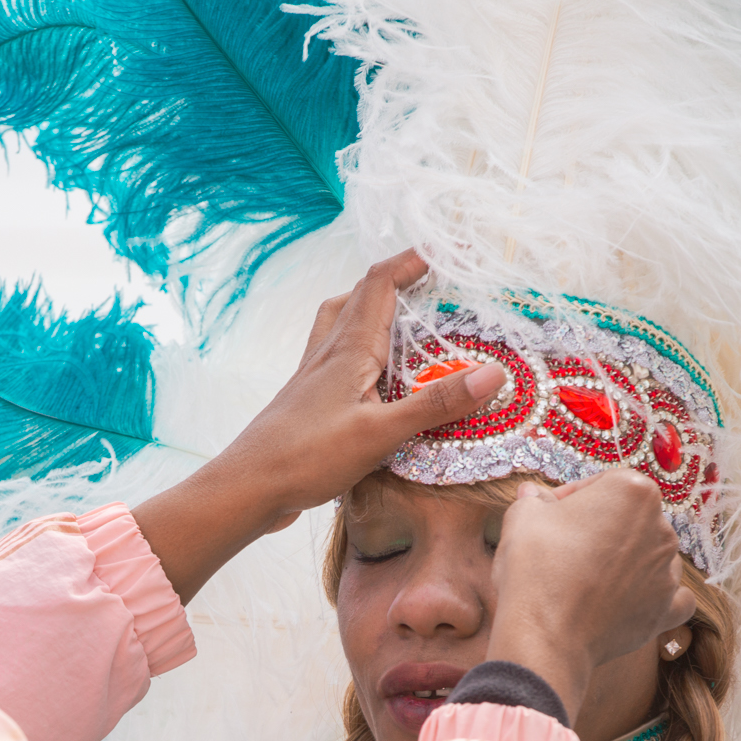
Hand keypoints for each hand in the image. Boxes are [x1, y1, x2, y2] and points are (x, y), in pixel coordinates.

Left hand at [214, 247, 508, 521]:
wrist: (246, 488)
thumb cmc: (305, 457)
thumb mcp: (381, 433)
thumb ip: (435, 404)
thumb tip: (494, 373)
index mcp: (348, 347)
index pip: (380, 282)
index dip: (413, 260)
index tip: (448, 252)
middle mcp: (328, 352)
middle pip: (359, 296)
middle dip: (397, 282)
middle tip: (431, 287)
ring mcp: (313, 376)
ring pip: (341, 324)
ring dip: (372, 312)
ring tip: (402, 323)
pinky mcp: (308, 401)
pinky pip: (336, 358)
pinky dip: (360, 351)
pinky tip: (372, 377)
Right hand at [486, 469, 696, 721]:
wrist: (545, 633)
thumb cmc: (535, 568)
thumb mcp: (523, 517)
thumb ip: (535, 499)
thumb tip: (533, 496)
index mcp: (634, 491)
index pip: (604, 484)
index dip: (572, 497)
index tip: (549, 514)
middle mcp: (661, 527)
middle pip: (630, 519)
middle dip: (600, 529)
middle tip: (563, 547)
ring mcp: (668, 570)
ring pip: (652, 555)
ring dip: (627, 560)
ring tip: (589, 577)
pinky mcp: (667, 609)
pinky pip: (673, 597)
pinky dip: (655, 596)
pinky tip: (634, 599)